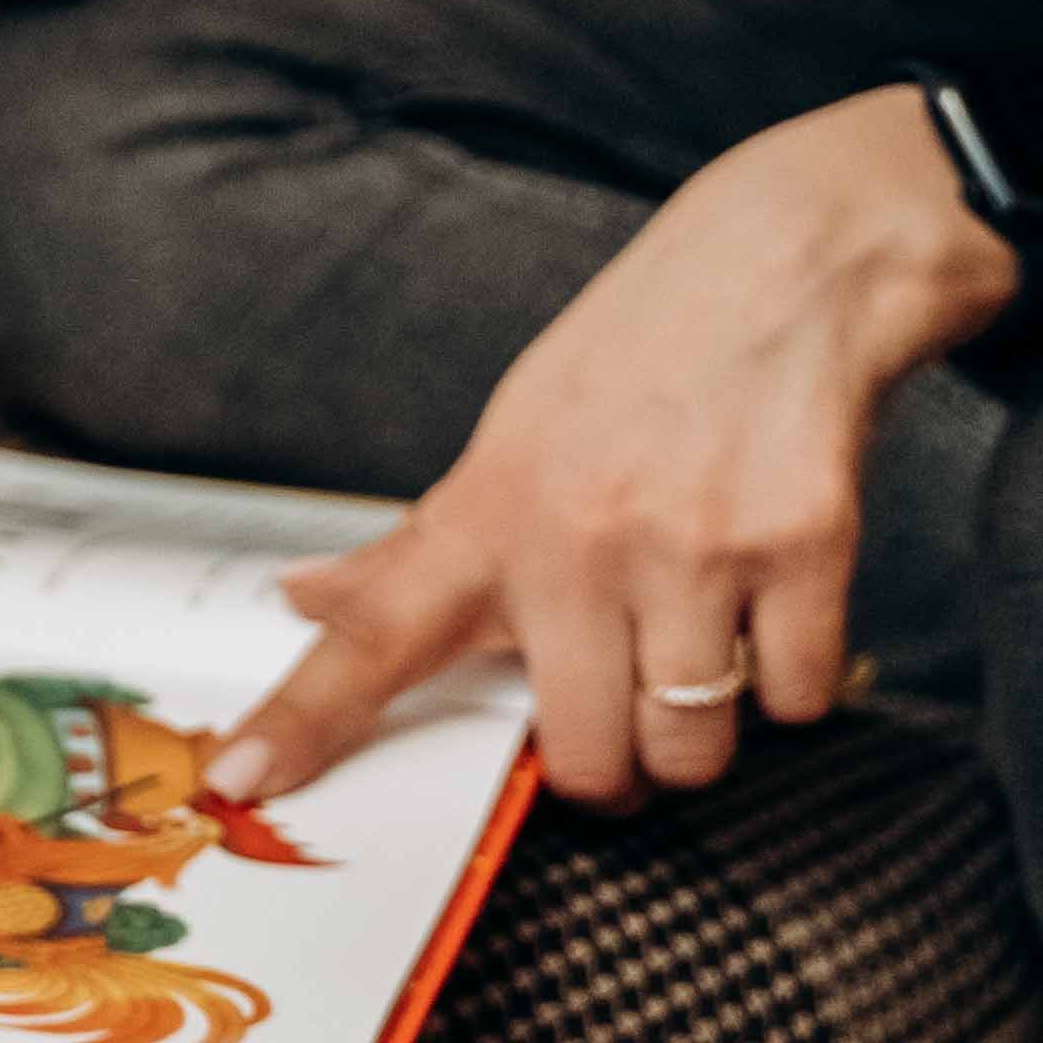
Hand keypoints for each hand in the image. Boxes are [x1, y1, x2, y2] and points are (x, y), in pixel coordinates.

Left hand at [207, 84, 1015, 814]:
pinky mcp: (801, 549)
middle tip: (625, 704)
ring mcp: (692, 547)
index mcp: (488, 512)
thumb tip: (304, 598)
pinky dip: (793, 676)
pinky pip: (794, 700)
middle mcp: (576, 536)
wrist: (783, 264)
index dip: (304, 716)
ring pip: (690, 749)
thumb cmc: (636, 359)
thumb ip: (420, 547)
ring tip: (703, 642)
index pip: (371, 633)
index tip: (240, 777)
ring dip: (703, 726)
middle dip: (614, 762)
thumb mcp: (511, 439)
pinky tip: (773, 600)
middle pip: (584, 756)